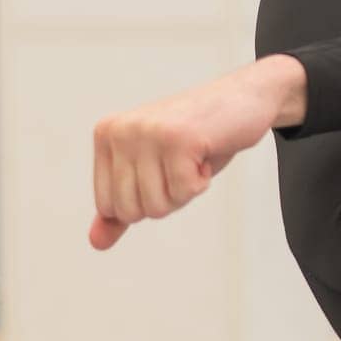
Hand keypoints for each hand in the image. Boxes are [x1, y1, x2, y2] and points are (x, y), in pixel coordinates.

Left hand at [88, 54, 305, 249]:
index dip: (144, 201)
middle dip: (165, 199)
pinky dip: (203, 182)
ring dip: (185, 191)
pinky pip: (185, 192)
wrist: (244, 98)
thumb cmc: (198, 137)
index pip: (108, 206)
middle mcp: (120, 131)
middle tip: (181, 165)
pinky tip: (206, 153)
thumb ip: (123, 204)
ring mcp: (148, 133)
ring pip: (157, 205)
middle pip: (131, 211)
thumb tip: (97, 242)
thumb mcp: (154, 170)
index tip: (163, 169)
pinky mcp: (179, 139)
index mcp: (107, 135)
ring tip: (194, 158)